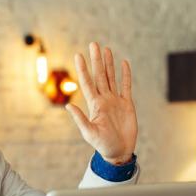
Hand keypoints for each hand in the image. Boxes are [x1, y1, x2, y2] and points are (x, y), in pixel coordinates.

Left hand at [66, 42, 137, 164]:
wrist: (119, 152)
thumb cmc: (103, 145)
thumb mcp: (89, 133)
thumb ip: (80, 119)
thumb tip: (68, 106)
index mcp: (94, 105)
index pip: (87, 83)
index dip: (83, 69)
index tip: (78, 55)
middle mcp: (104, 99)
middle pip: (100, 75)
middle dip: (96, 60)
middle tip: (93, 44)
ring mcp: (115, 100)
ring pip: (111, 77)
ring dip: (109, 64)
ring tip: (106, 49)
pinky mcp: (127, 104)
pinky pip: (126, 86)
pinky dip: (125, 75)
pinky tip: (124, 63)